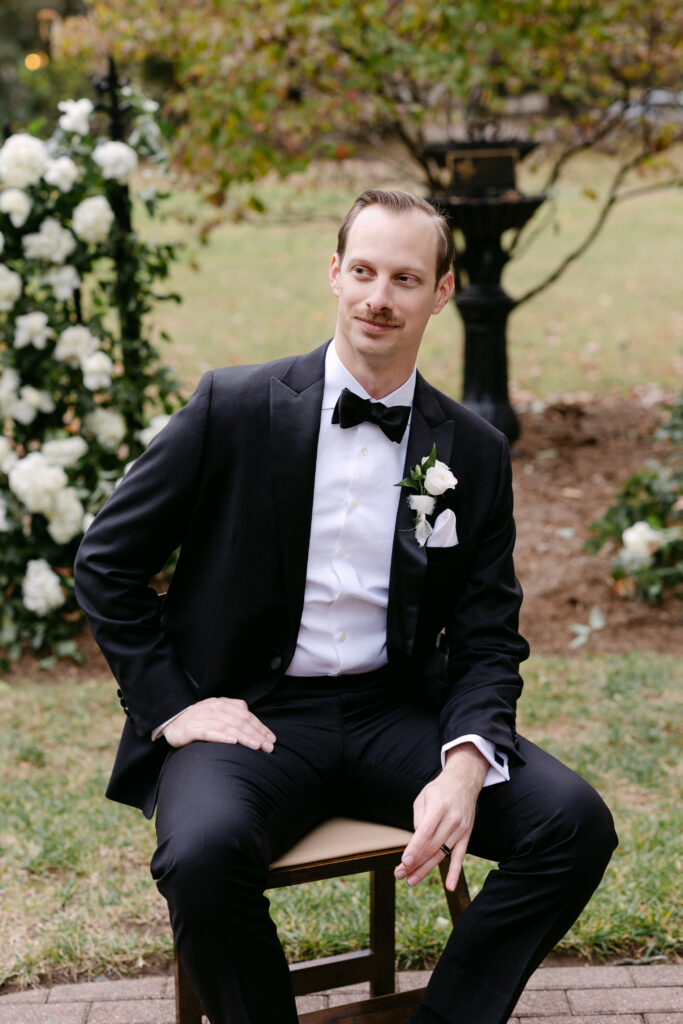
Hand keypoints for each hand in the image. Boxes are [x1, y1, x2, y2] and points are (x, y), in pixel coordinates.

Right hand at [162, 697, 275, 751]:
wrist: (171, 721)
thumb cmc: (199, 720)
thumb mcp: (218, 712)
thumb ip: (235, 715)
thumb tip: (256, 726)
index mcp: (223, 703)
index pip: (246, 715)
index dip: (260, 727)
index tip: (271, 739)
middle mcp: (214, 708)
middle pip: (240, 721)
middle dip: (256, 734)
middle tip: (268, 747)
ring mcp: (202, 718)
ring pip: (227, 727)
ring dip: (244, 737)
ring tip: (256, 746)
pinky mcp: (191, 729)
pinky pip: (209, 732)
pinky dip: (221, 737)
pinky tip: (232, 742)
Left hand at [395, 742, 486, 890]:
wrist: (463, 782)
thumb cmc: (439, 790)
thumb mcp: (423, 797)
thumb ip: (418, 818)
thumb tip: (415, 842)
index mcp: (439, 807)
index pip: (425, 833)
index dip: (414, 849)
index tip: (404, 862)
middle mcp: (452, 820)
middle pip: (432, 847)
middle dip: (414, 863)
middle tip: (399, 875)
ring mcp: (461, 829)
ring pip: (441, 854)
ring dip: (425, 869)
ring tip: (410, 880)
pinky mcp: (466, 836)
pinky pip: (460, 857)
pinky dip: (455, 873)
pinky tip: (449, 887)